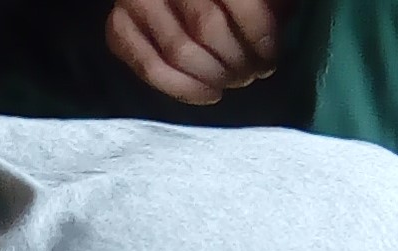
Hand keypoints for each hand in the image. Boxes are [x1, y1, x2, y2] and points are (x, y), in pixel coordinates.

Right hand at [105, 0, 281, 104]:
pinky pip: (148, 67)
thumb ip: (267, 1)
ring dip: (213, 78)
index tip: (271, 57)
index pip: (239, 2)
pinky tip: (207, 95)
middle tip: (250, 74)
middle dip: (235, 60)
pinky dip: (181, 88)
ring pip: (178, 52)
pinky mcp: (117, 27)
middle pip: (207, 28)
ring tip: (232, 83)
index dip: (260, 34)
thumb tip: (280, 22)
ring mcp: (135, 1)